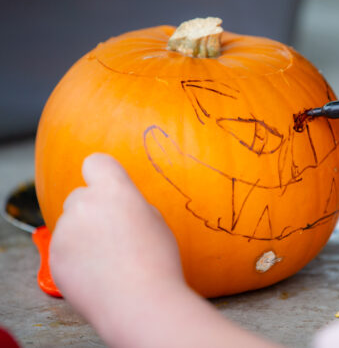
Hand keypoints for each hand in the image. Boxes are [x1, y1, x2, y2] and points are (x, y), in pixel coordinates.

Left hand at [49, 153, 184, 335]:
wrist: (140, 303)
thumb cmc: (157, 261)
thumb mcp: (154, 220)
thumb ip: (129, 205)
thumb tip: (114, 207)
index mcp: (113, 191)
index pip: (96, 163)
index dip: (102, 173)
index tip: (108, 187)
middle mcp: (83, 204)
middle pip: (80, 196)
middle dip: (92, 210)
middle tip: (115, 234)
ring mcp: (65, 232)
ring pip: (71, 225)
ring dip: (83, 236)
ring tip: (110, 260)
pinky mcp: (54, 257)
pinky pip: (64, 249)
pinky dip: (76, 258)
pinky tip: (98, 274)